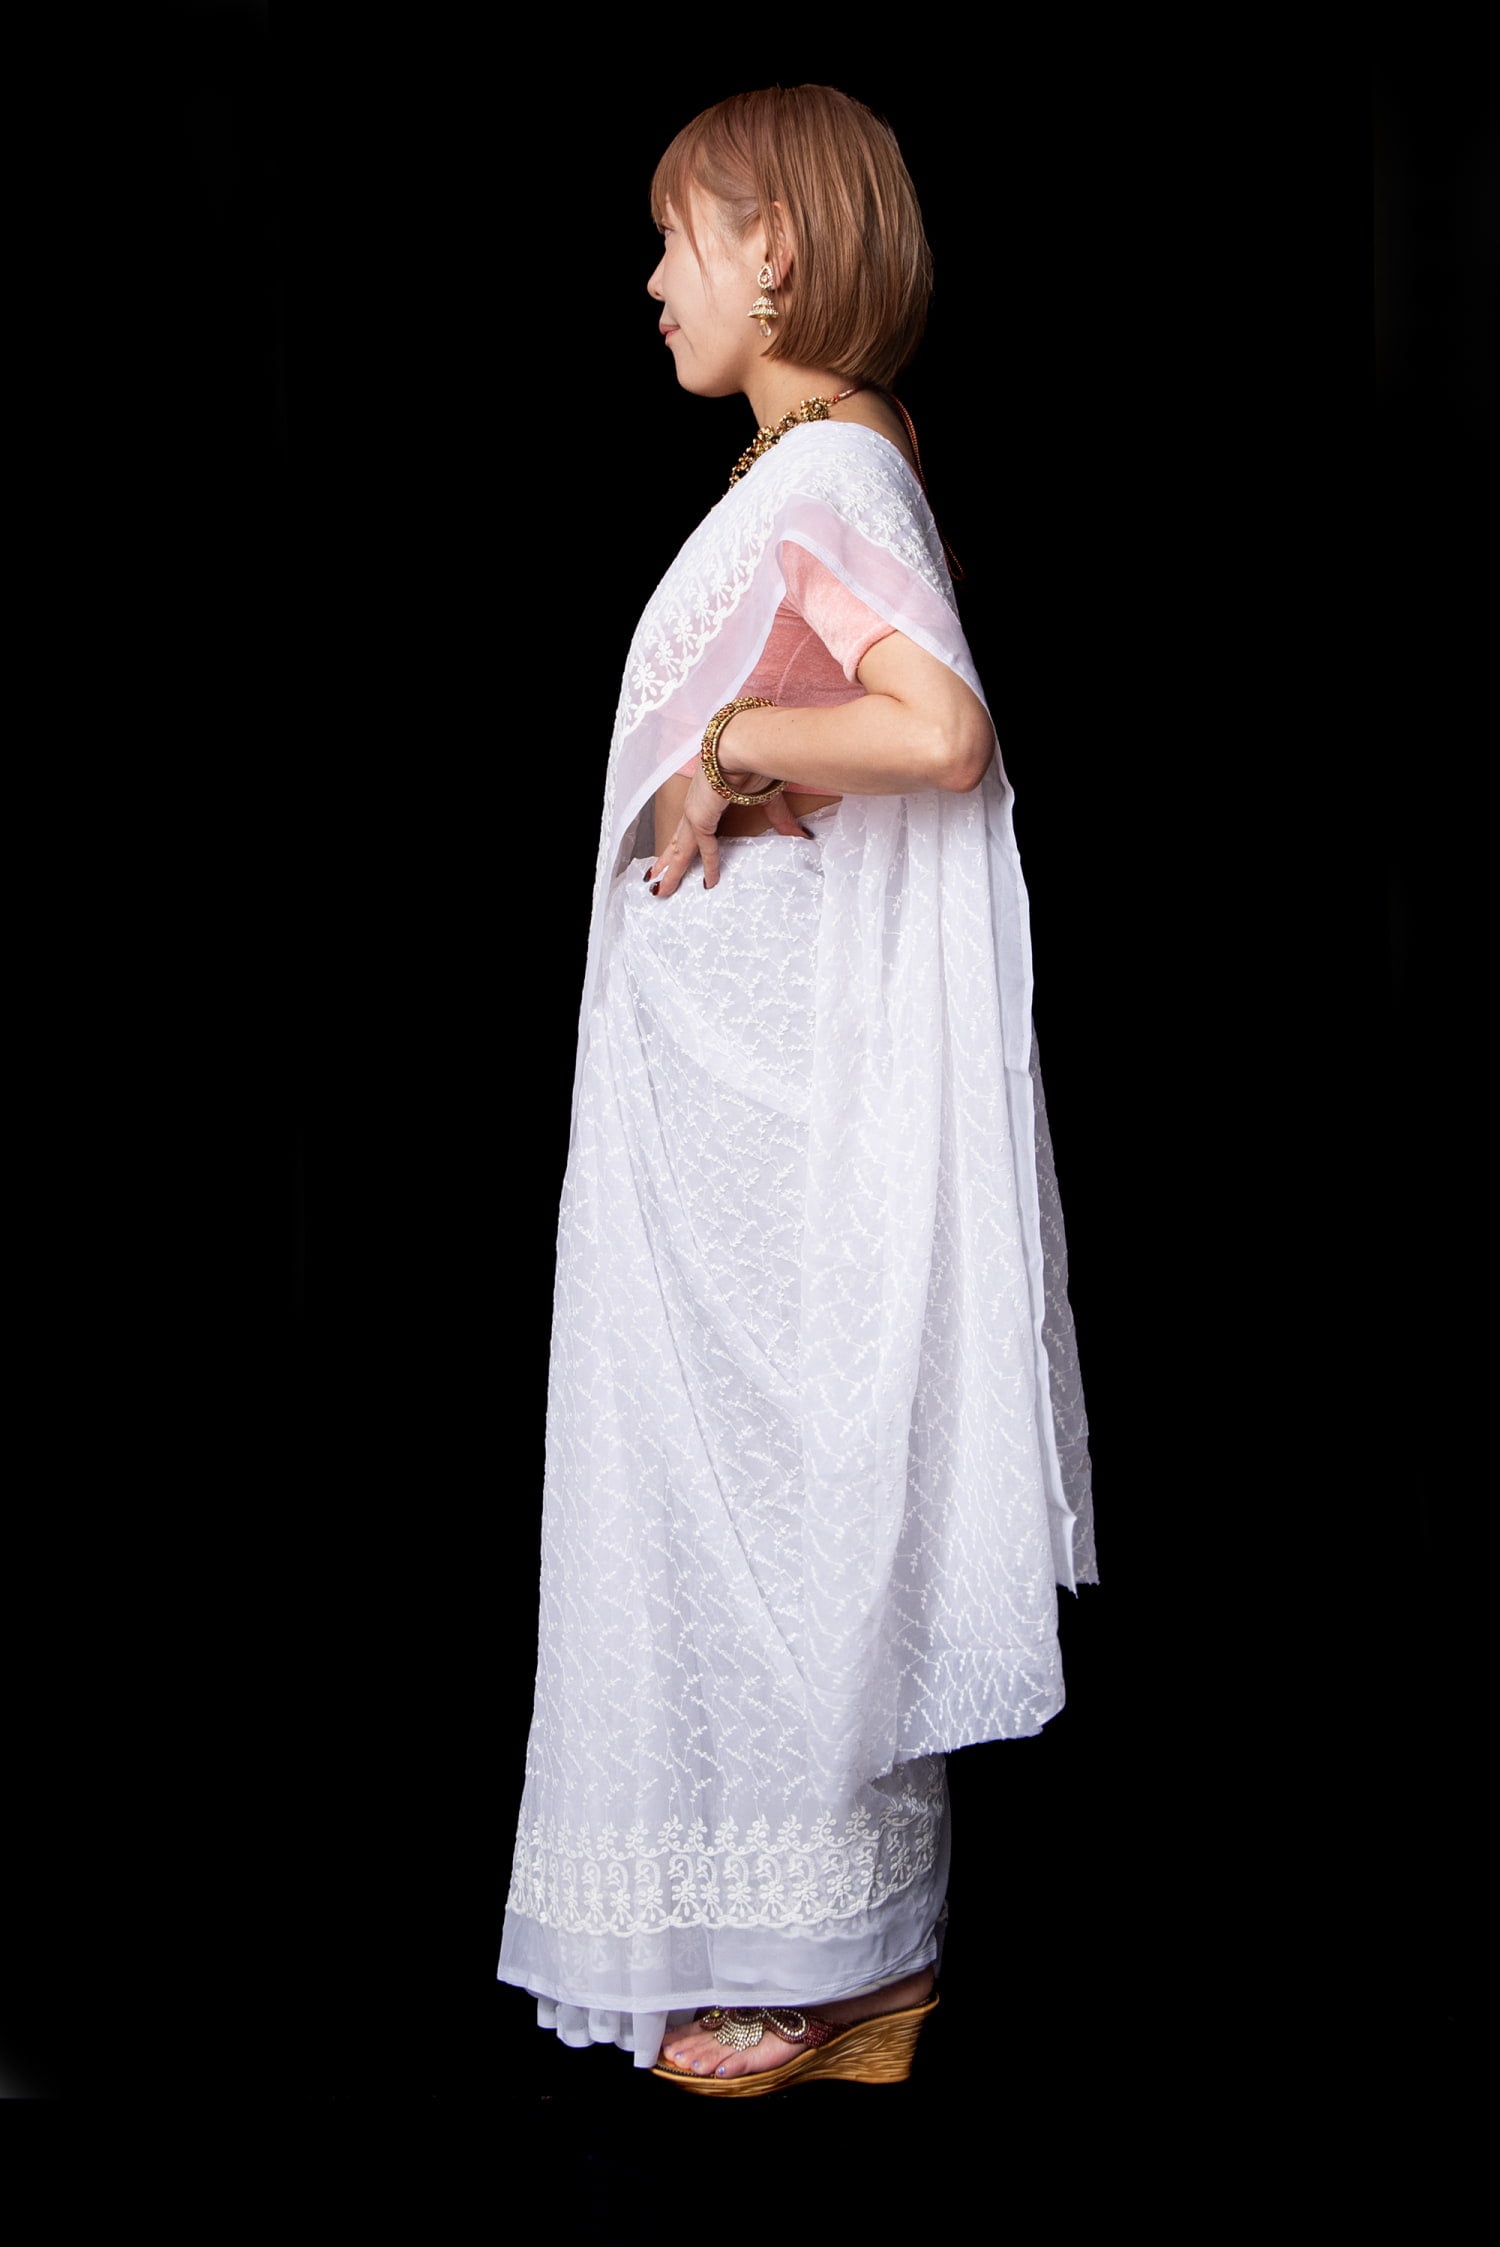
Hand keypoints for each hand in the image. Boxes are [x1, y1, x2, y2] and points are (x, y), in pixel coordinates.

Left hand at [646, 764, 810, 895]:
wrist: (747, 746)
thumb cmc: (755, 760)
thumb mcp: (768, 797)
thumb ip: (780, 819)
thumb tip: (801, 836)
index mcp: (707, 796)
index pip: (692, 826)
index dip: (687, 843)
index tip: (678, 857)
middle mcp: (696, 805)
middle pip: (677, 840)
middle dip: (667, 861)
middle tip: (656, 879)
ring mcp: (695, 812)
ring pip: (679, 848)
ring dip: (670, 870)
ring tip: (659, 891)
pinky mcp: (701, 818)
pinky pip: (704, 848)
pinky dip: (709, 866)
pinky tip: (709, 882)